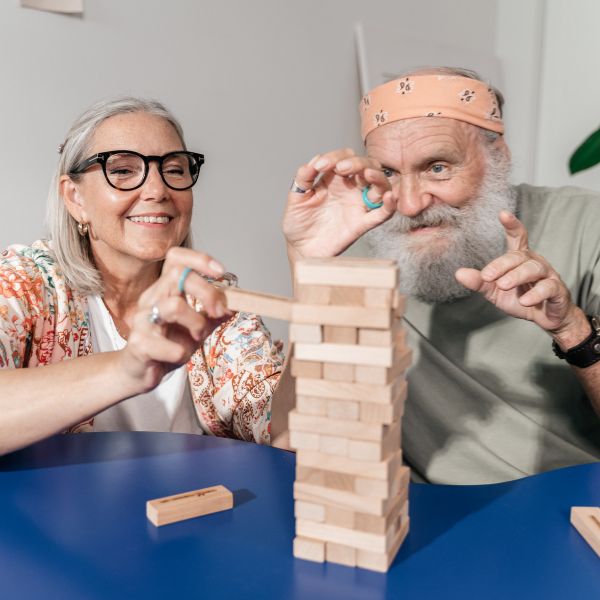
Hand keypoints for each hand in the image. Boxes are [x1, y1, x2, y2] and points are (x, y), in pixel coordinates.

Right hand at [119, 247, 230, 391]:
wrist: (140, 372)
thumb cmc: (167, 345)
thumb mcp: (197, 327)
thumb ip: (213, 315)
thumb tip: (234, 305)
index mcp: (164, 290)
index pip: (176, 259)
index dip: (200, 259)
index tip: (221, 273)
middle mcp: (151, 299)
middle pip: (178, 276)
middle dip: (208, 292)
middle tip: (219, 311)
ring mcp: (143, 320)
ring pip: (174, 307)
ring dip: (197, 323)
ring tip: (198, 337)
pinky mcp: (139, 345)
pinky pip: (169, 346)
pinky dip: (181, 353)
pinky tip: (178, 356)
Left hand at [282, 148, 396, 259]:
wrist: (301, 248)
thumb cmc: (299, 223)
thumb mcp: (296, 197)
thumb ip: (303, 178)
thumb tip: (314, 161)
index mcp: (334, 179)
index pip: (344, 157)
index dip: (334, 157)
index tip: (319, 166)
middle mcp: (350, 189)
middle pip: (367, 166)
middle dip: (357, 162)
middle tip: (341, 168)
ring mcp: (358, 205)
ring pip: (380, 185)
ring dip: (377, 176)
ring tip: (367, 174)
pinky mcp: (362, 224)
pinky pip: (382, 214)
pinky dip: (390, 205)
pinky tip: (390, 197)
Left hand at [455, 211, 589, 346]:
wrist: (544, 319)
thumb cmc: (520, 299)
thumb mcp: (495, 292)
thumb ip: (479, 282)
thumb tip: (458, 273)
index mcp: (520, 259)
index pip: (518, 237)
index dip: (512, 225)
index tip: (503, 214)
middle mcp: (535, 262)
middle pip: (519, 256)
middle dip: (501, 265)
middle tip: (487, 276)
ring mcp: (548, 275)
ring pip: (534, 269)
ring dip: (517, 276)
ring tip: (502, 285)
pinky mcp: (558, 291)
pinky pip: (548, 288)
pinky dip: (536, 294)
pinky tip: (524, 300)